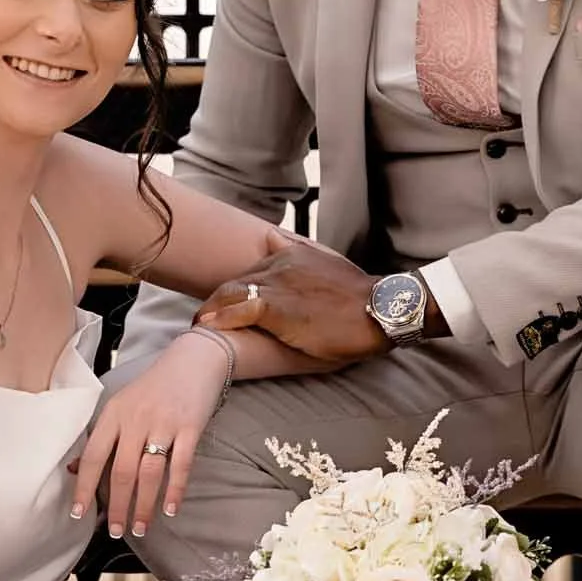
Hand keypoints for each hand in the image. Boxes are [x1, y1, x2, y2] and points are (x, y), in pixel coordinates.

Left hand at [71, 331, 229, 537]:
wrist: (193, 360)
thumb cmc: (154, 387)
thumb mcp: (122, 405)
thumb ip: (102, 437)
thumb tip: (75, 470)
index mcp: (114, 414)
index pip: (94, 455)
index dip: (85, 486)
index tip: (79, 513)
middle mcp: (136, 419)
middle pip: (122, 470)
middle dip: (118, 505)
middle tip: (115, 531)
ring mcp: (164, 424)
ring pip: (150, 473)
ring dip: (144, 505)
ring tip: (139, 528)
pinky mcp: (190, 427)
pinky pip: (181, 465)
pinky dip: (175, 490)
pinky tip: (170, 509)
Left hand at [195, 243, 389, 364]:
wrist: (382, 307)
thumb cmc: (365, 299)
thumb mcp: (335, 270)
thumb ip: (313, 265)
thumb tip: (299, 267)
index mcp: (295, 254)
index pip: (255, 264)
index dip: (238, 284)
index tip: (226, 298)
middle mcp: (281, 263)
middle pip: (237, 278)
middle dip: (218, 297)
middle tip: (204, 314)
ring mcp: (277, 283)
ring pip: (231, 291)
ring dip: (211, 309)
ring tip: (199, 323)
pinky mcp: (275, 306)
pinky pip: (237, 309)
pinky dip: (219, 319)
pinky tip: (206, 327)